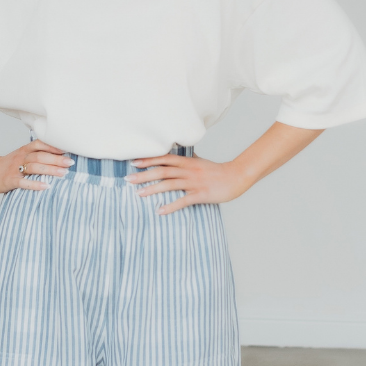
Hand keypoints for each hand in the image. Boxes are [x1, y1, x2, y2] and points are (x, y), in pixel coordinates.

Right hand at [0, 139, 72, 193]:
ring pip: (34, 167)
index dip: (53, 146)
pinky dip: (36, 184)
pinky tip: (47, 186)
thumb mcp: (21, 155)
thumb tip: (58, 156)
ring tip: (63, 173)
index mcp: (24, 150)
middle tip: (70, 163)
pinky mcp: (11, 180)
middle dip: (56, 159)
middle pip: (40, 156)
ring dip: (50, 170)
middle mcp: (20, 157)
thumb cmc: (8, 166)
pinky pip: (24, 182)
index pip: (40, 144)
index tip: (67, 148)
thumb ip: (36, 155)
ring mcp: (15, 169)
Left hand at [128, 153, 249, 214]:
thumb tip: (175, 154)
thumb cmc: (216, 171)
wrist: (236, 177)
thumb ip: (187, 159)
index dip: (148, 160)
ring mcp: (194, 182)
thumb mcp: (200, 162)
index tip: (133, 162)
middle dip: (144, 175)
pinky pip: (183, 200)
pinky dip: (171, 206)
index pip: (164, 159)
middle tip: (128, 179)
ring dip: (153, 189)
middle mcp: (188, 170)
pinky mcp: (201, 194)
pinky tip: (160, 211)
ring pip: (170, 184)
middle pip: (162, 171)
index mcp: (187, 162)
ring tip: (139, 194)